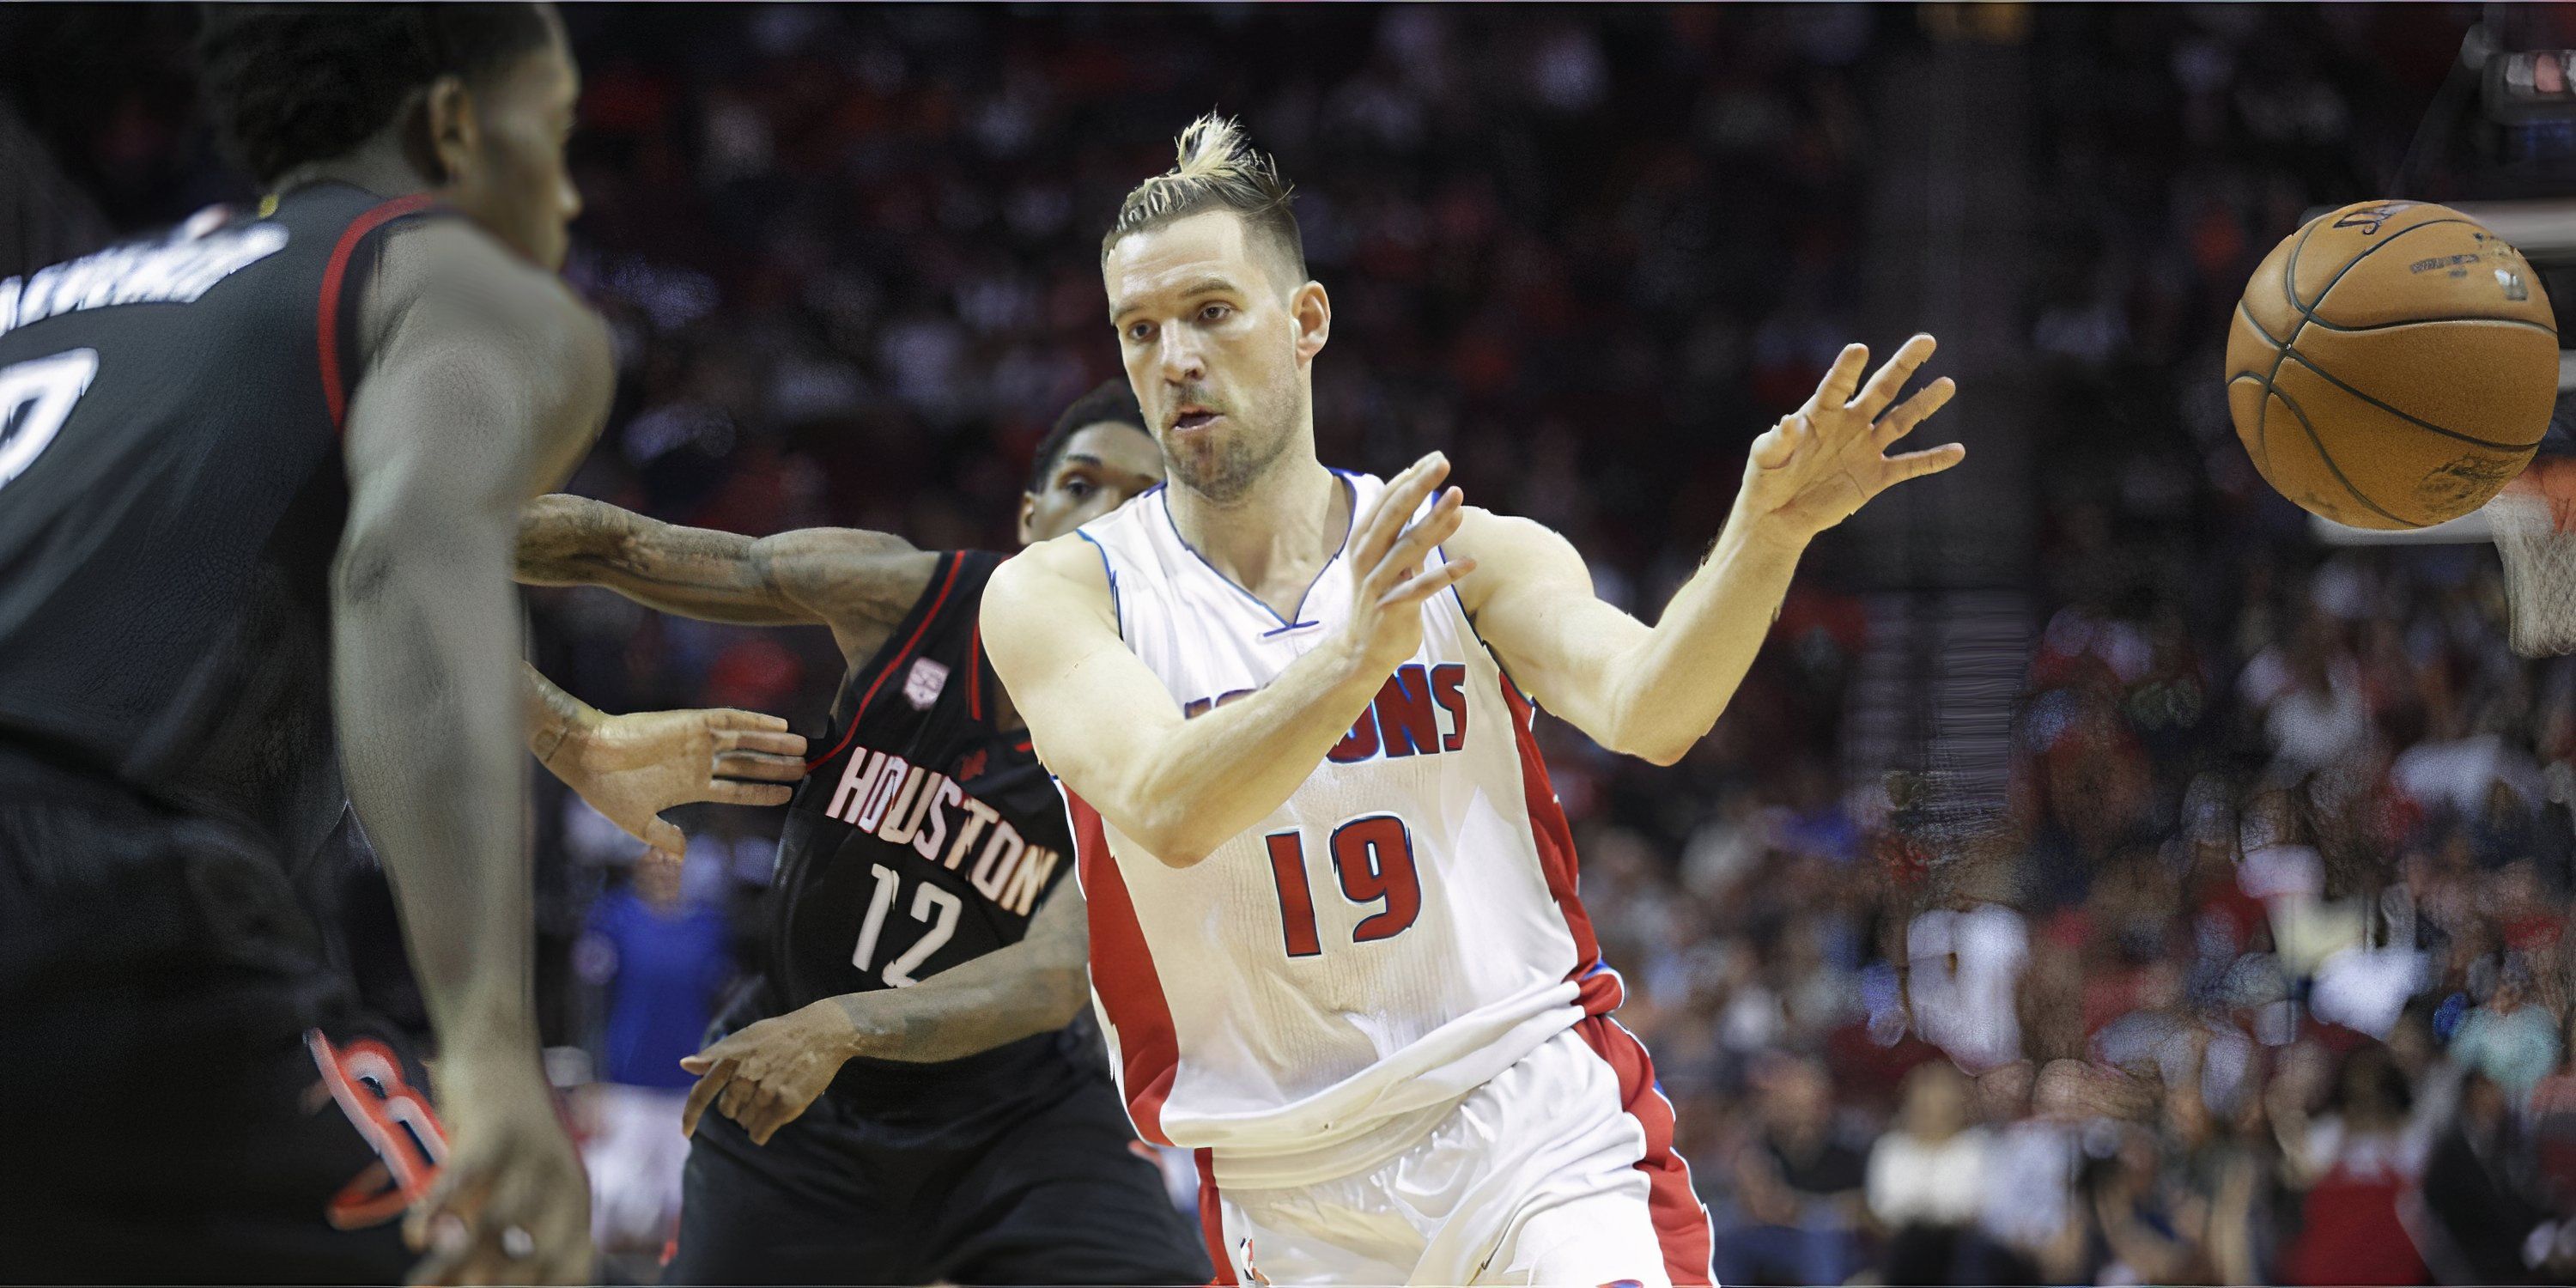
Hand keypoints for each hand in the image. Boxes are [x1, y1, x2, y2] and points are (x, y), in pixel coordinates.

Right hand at [404, 1060, 590, 1284]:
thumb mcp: (497, 1196)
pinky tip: (415, 1236)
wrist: (498, 1052)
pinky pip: (464, 1175)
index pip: (573, 1270)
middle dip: (497, 1286)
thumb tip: (463, 1284)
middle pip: (538, 1255)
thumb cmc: (497, 1141)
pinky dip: (438, 1207)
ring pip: (495, 1221)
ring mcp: (530, 1153)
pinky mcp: (494, 1127)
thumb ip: (481, 1245)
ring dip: (454, 1262)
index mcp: (575, 1206)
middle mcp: (563, 1182)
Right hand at [545, 708, 806, 853]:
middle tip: (807, 768)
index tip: (788, 795)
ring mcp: (697, 742)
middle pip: (748, 764)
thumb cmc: (606, 789)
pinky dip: (754, 720)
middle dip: (777, 766)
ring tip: (803, 746)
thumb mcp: (638, 822)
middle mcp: (699, 762)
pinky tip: (778, 723)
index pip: (736, 789)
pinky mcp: (691, 723)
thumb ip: (664, 837)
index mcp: (690, 785)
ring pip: (746, 741)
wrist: (586, 757)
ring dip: (774, 743)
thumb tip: (684, 853)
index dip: (762, 792)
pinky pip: (729, 719)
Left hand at [679, 1000, 858, 1144]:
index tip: (686, 1132)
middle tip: (762, 1088)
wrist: (821, 1033)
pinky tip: (777, 1114)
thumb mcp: (745, 1037)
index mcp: (731, 1058)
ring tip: (775, 1094)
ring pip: (746, 1123)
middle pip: (728, 1112)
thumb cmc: (780, 1035)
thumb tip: (684, 1065)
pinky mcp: (786, 1104)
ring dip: (757, 1116)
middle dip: (741, 1106)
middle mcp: (745, 1075)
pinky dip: (764, 1130)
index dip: (690, 1115)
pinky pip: (760, 1134)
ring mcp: (765, 1091)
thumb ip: (714, 1055)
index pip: (701, 1093)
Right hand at [1334, 452, 1475, 681]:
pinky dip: (1446, 574)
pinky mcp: (1392, 608)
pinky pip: (1421, 588)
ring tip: (1458, 498)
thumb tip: (1451, 506)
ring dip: (1434, 522)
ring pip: (1408, 546)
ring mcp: (1378, 582)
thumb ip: (1417, 535)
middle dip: (1419, 487)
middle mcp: (1366, 557)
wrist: (1361, 652)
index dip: (1411, 478)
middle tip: (1443, 463)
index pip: (1387, 501)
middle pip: (1394, 515)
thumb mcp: (1397, 563)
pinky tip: (1471, 562)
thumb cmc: (1383, 600)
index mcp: (1364, 541)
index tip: (1435, 457)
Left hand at [1737, 334, 1962, 545]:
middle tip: (1926, 340)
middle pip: (1881, 389)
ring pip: (1901, 420)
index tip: (1858, 350)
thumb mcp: (1765, 459)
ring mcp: (1865, 448)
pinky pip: (1908, 466)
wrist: (1779, 514)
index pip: (1836, 386)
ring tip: (1948, 383)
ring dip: (1924, 403)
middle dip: (1903, 365)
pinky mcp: (1875, 476)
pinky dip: (1932, 460)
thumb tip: (1786, 421)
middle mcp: (1849, 424)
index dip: (1846, 369)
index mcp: (1820, 414)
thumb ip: (1775, 441)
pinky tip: (1958, 451)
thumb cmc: (1767, 478)